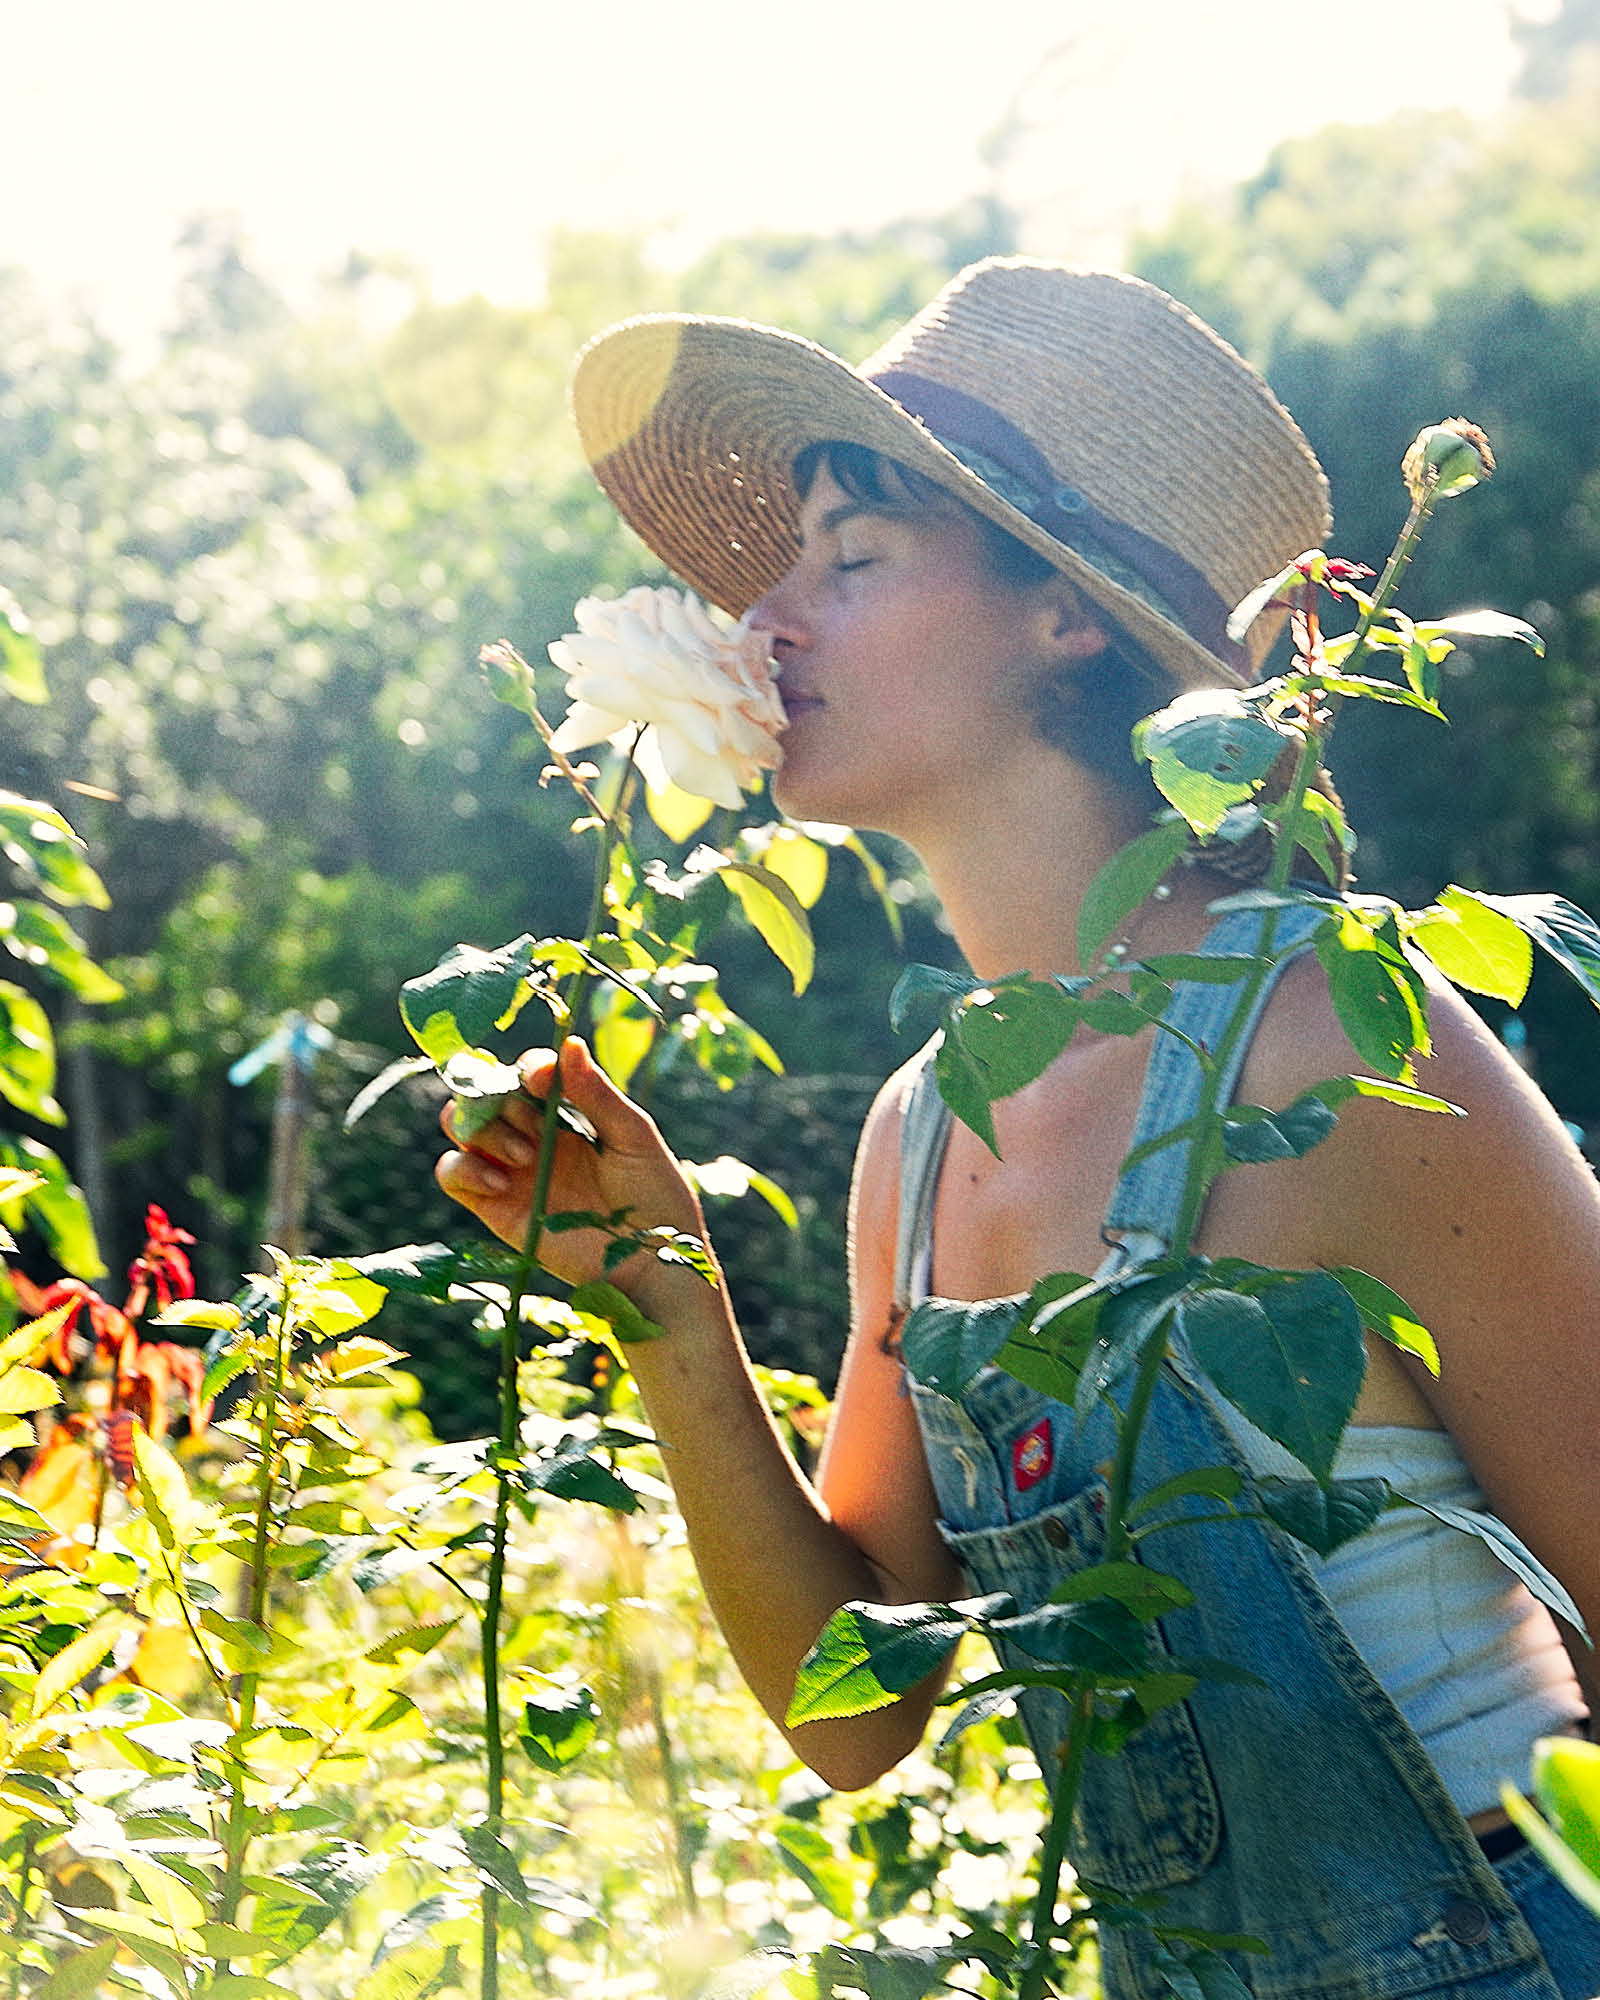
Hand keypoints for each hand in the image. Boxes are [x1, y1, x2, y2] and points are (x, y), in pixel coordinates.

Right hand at [435, 1036, 706, 1292]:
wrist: (653, 1264)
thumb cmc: (655, 1198)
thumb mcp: (632, 1136)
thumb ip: (596, 1094)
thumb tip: (569, 1044)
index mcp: (568, 1115)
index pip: (527, 1073)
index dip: (528, 1068)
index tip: (543, 1078)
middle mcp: (533, 1138)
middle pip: (485, 1094)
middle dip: (498, 1096)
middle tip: (532, 1123)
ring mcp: (512, 1172)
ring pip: (461, 1128)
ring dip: (483, 1129)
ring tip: (525, 1156)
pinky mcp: (496, 1209)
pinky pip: (452, 1175)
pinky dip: (463, 1167)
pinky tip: (502, 1179)